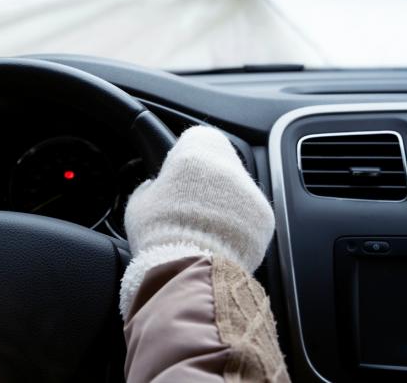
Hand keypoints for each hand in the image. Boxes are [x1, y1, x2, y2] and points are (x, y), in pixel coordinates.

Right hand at [120, 126, 274, 316]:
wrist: (190, 268)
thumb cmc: (159, 232)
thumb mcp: (141, 202)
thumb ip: (151, 187)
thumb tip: (154, 187)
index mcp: (196, 151)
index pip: (196, 138)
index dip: (185, 156)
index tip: (176, 175)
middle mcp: (229, 165)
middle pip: (221, 162)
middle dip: (208, 180)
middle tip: (189, 204)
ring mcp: (251, 191)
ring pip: (238, 189)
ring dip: (225, 202)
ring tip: (204, 227)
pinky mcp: (265, 218)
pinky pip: (251, 215)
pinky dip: (239, 224)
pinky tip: (220, 240)